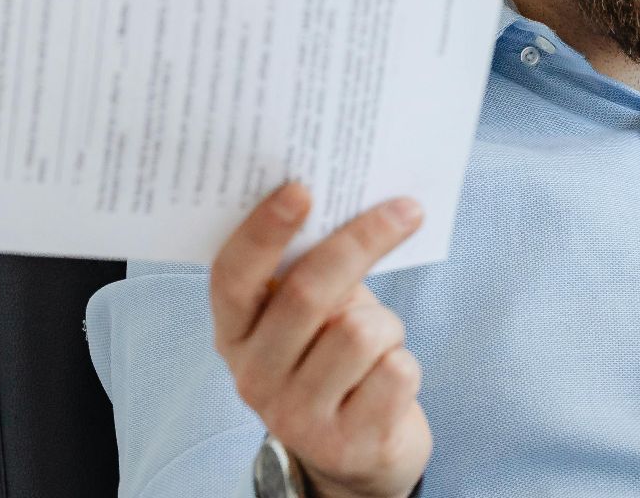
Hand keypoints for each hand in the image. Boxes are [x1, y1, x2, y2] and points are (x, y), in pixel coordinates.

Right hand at [211, 181, 432, 497]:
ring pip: (361, 332)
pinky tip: (387, 381)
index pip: (233, 276)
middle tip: (406, 209)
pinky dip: (404, 364)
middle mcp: (253, 376)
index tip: (301, 188)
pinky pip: (395, 371)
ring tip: (379, 344)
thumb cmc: (336, 358)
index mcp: (234, 333)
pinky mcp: (345, 443)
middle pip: (307, 293)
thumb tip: (354, 199)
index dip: (263, 231)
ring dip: (388, 327)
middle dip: (362, 242)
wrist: (359, 451)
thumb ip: (312, 269)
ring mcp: (295, 416)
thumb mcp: (313, 315)